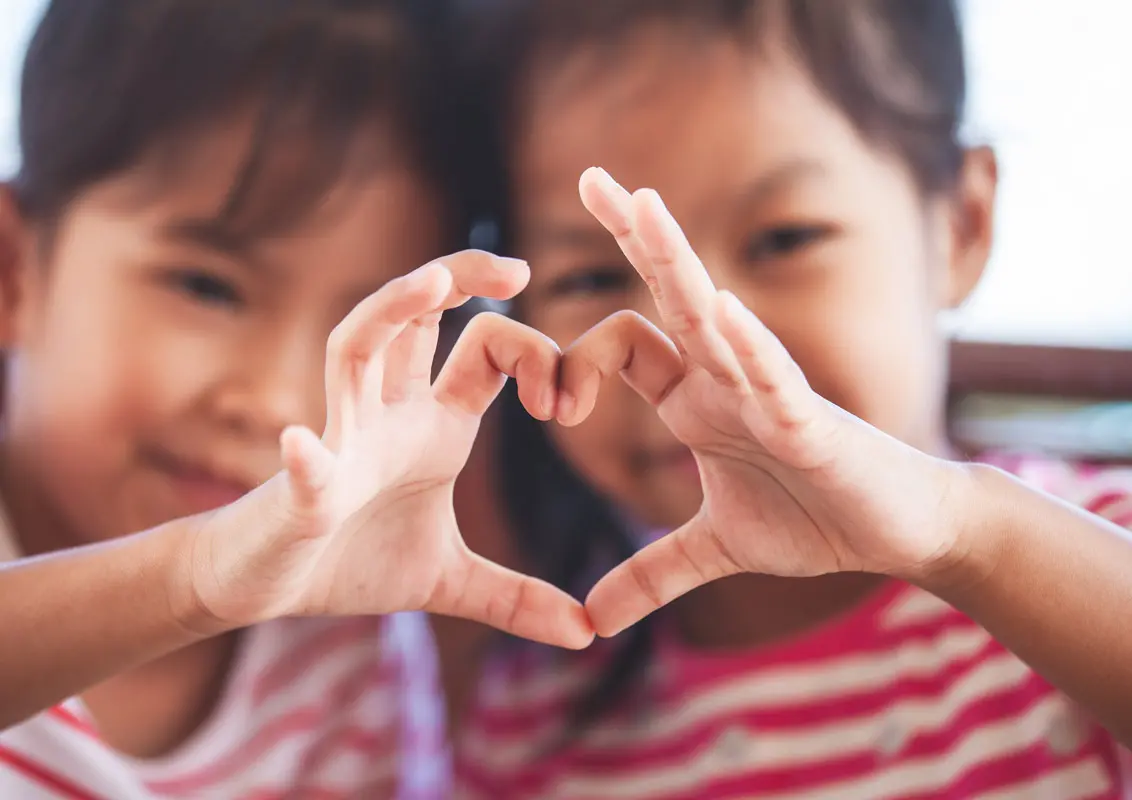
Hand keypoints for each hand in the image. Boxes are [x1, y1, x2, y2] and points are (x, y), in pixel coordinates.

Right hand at [183, 251, 593, 649]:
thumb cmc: (349, 561)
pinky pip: (303, 467)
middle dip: (458, 277)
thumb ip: (516, 597)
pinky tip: (304, 448)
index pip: (484, 352)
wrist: (265, 585)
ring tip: (431, 284)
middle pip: (416, 318)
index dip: (531, 356)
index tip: (567, 404)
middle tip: (518, 267)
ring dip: (387, 316)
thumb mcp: (449, 580)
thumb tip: (587, 632)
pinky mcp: (300, 492)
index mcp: (431, 426)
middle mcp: (387, 415)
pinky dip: (305, 460)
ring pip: (357, 351)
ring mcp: (341, 441)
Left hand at [566, 169, 973, 636]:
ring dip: (676, 261)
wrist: (896, 535)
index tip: (551, 410)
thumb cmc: (813, 521)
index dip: (575, 365)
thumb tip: (593, 619)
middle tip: (592, 176)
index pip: (625, 344)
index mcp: (695, 398)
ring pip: (714, 314)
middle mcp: (726, 378)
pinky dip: (750, 348)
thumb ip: (653, 572)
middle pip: (670, 294)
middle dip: (633, 235)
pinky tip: (726, 312)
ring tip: (641, 203)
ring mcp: (767, 391)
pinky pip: (773, 378)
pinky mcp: (810, 420)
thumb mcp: (715, 551)